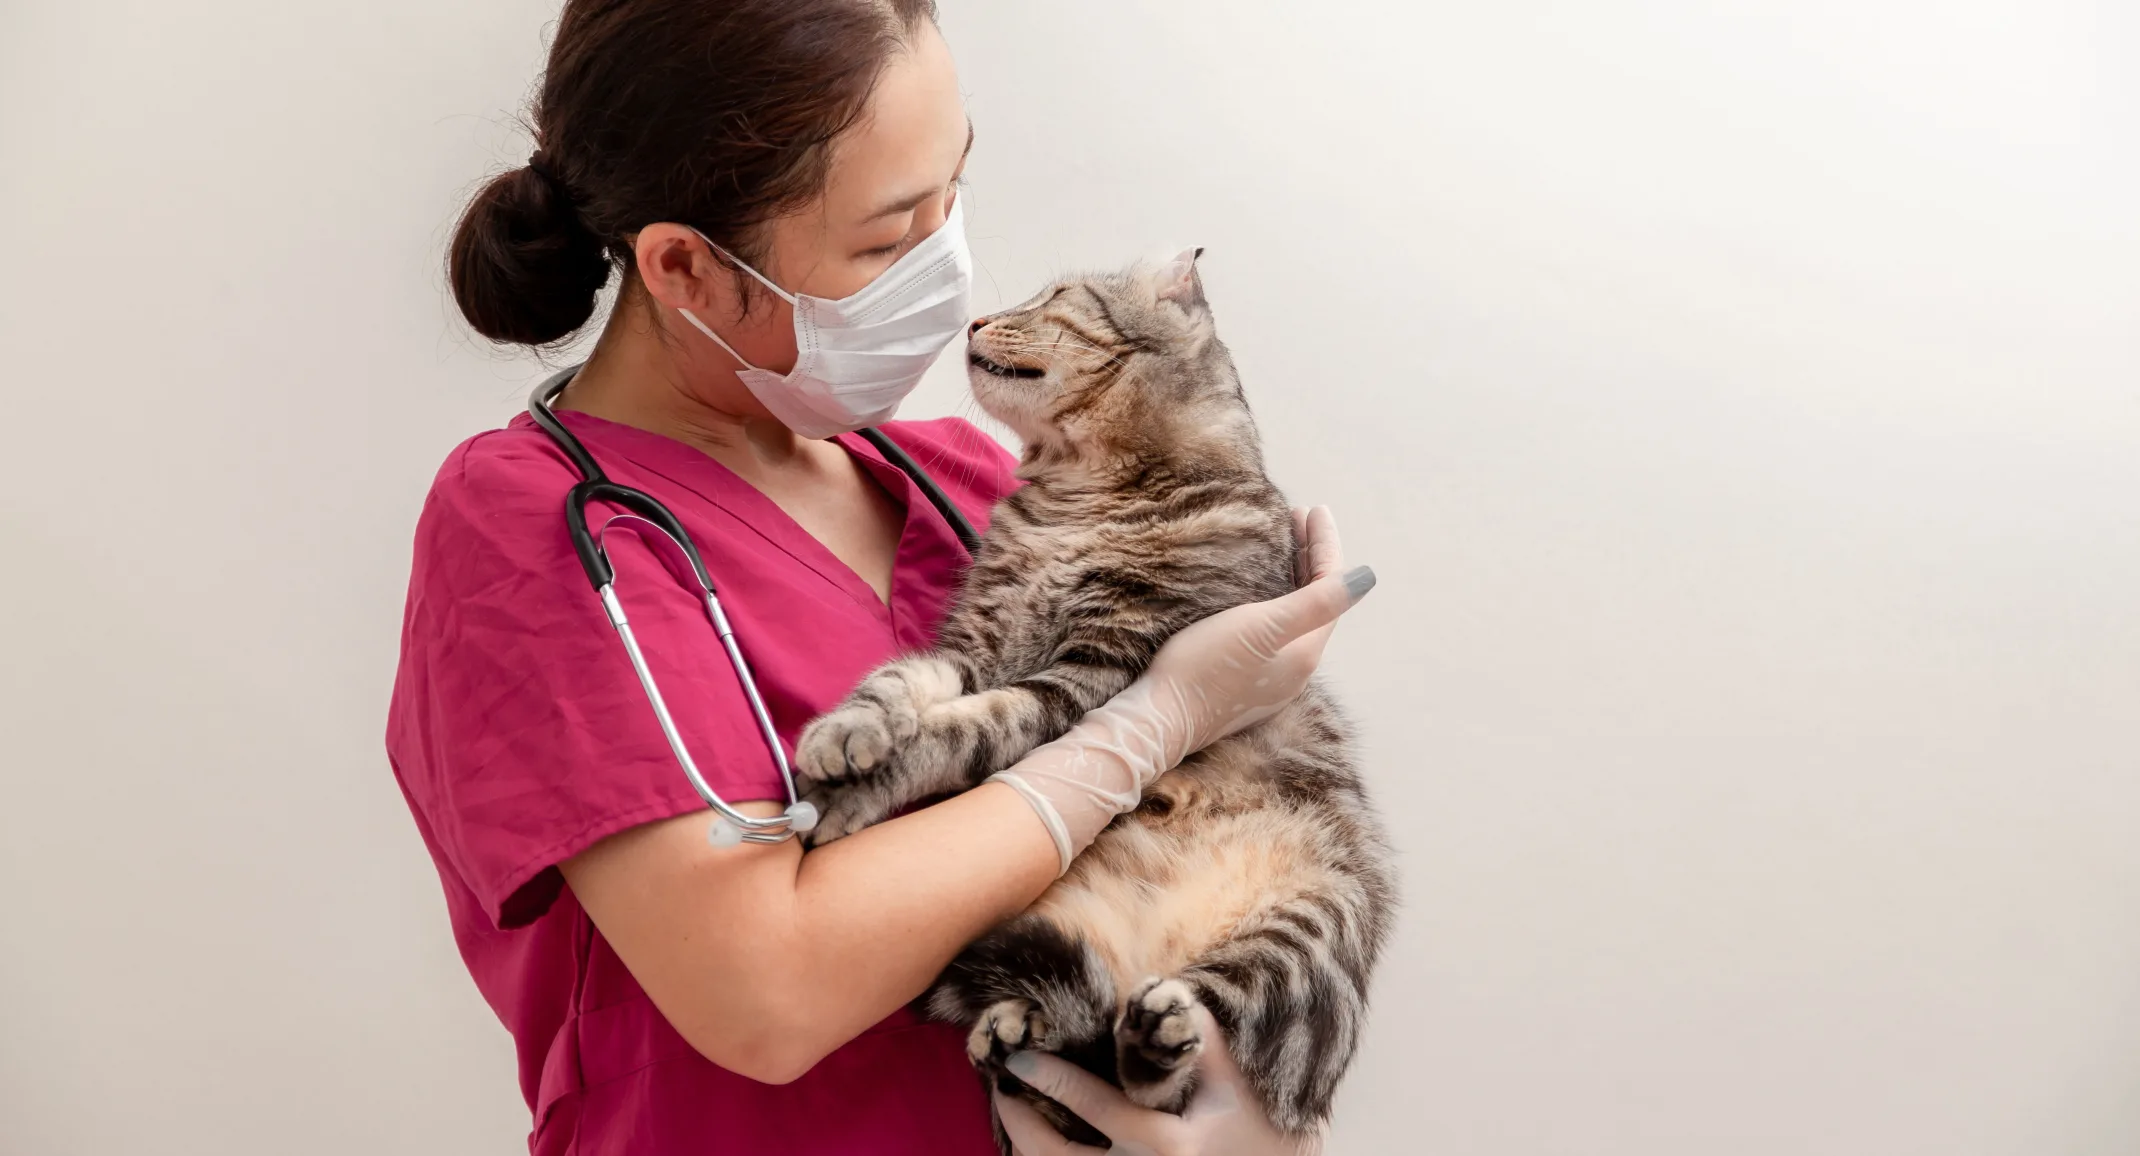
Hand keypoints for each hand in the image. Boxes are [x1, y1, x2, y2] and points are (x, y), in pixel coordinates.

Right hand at [988, 507, 1372, 870]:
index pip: (1331, 588)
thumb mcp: (1262, 627)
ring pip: (1294, 615)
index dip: (1325, 545)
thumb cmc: (1206, 668)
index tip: (1313, 508)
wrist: (1160, 719)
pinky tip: (1254, 590)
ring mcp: (1271, 678)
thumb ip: (1316, 603)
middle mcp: (1295, 667)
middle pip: (1316, 601)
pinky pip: (1273, 631)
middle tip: (1296, 516)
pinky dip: (1273, 598)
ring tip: (1280, 544)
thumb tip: (1367, 578)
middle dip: (1310, 556)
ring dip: (1292, 576)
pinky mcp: (1245, 682)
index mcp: (1306, 652)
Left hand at [994, 1005, 1325, 1155]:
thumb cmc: (1255, 1127)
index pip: (1100, 1112)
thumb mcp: (1232, 1081)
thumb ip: (1199, 1036)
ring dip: (1027, 1147)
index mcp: (1171, 1147)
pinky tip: (1037, 1140)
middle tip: (1000, 1089)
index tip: (1019, 1060)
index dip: (1056, 1082)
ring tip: (1012, 1110)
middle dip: (1021, 1125)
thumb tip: (1158, 993)